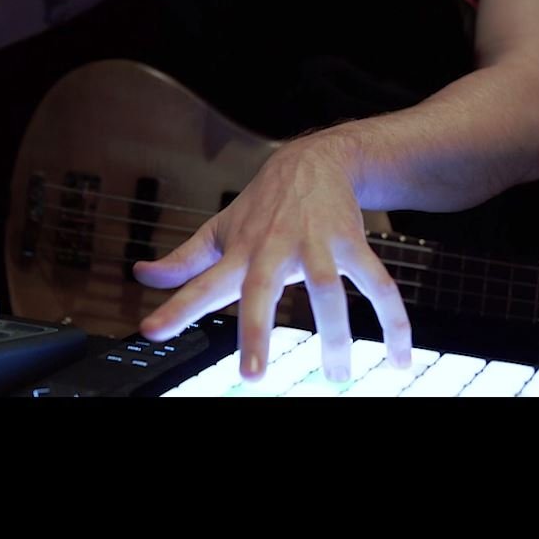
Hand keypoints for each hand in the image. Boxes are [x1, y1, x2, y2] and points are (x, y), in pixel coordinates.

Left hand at [132, 132, 412, 382]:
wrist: (316, 160)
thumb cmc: (262, 206)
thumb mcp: (219, 229)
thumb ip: (183, 261)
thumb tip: (140, 275)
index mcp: (239, 252)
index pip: (200, 281)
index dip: (176, 305)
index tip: (151, 330)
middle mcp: (275, 248)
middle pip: (264, 288)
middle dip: (257, 329)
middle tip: (254, 376)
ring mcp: (317, 245)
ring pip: (328, 290)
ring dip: (336, 336)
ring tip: (336, 377)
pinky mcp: (353, 244)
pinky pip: (379, 286)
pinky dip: (393, 322)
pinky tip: (398, 359)